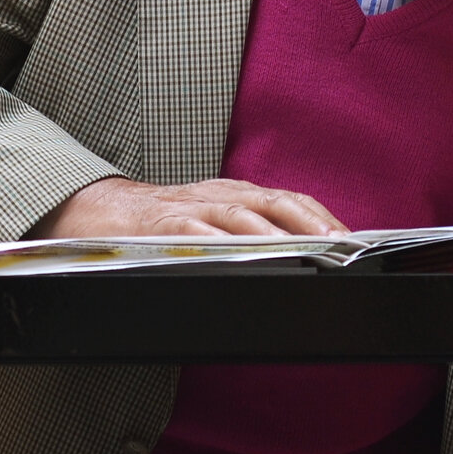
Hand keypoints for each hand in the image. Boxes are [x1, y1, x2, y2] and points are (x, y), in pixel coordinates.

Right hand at [30, 176, 347, 239]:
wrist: (100, 212)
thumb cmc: (164, 225)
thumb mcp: (212, 221)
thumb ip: (248, 234)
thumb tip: (299, 260)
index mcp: (236, 193)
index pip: (289, 200)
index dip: (322, 218)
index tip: (352, 241)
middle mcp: (219, 194)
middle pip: (274, 203)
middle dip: (309, 223)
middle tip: (337, 246)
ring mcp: (191, 207)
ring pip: (239, 216)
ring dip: (271, 234)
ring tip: (299, 251)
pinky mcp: (163, 225)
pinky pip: (194, 233)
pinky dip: (218, 243)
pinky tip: (236, 255)